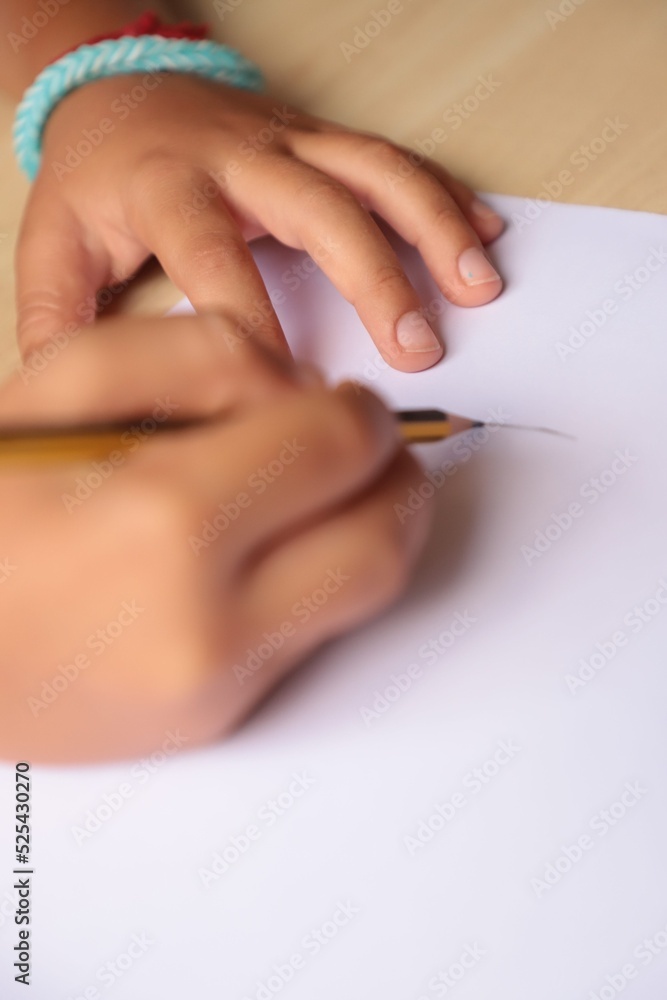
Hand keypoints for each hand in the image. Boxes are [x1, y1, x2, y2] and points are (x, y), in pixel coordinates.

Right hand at [0, 313, 432, 761]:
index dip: (359, 412)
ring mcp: (218, 688)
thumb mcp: (58, 390)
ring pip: (370, 595)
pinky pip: (318, 636)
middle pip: (382, 533)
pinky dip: (324, 578)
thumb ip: (193, 356)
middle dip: (391, 472)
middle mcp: (208, 620)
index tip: (342, 402)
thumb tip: (303, 388)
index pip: (337, 447)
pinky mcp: (217, 723)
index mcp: (163, 519)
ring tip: (336, 492)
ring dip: (379, 528)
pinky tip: (279, 548)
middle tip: (361, 445)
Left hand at [16, 74, 503, 369]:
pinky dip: (445, 194)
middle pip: (322, 209)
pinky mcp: (321, 138)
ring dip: (435, 227)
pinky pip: (393, 158)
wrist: (120, 85)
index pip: (215, 261)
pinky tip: (483, 232)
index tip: (287, 392)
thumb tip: (67, 396)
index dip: (254, 327)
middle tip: (418, 349)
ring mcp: (290, 141)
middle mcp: (242, 157)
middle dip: (376, 279)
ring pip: (376, 172)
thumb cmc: (97, 172)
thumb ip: (55, 320)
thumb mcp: (54, 242)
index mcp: (171, 187)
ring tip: (478, 286)